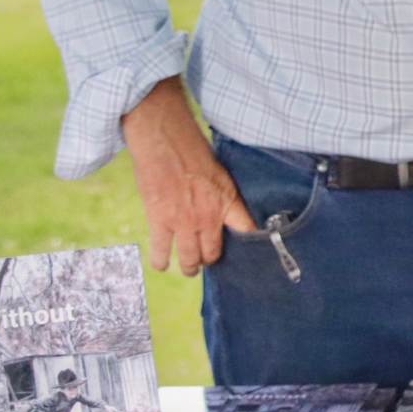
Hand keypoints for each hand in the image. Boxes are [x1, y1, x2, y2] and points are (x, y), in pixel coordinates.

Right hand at [121, 76, 255, 276]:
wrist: (166, 142)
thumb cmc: (193, 152)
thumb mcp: (221, 175)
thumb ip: (225, 197)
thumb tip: (228, 212)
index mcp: (227, 202)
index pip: (246, 231)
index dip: (251, 246)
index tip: (252, 256)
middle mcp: (208, 217)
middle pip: (211, 252)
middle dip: (208, 260)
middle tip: (205, 262)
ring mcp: (183, 222)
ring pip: (188, 257)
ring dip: (189, 266)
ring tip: (189, 269)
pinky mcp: (160, 221)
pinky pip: (161, 250)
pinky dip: (162, 261)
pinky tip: (163, 265)